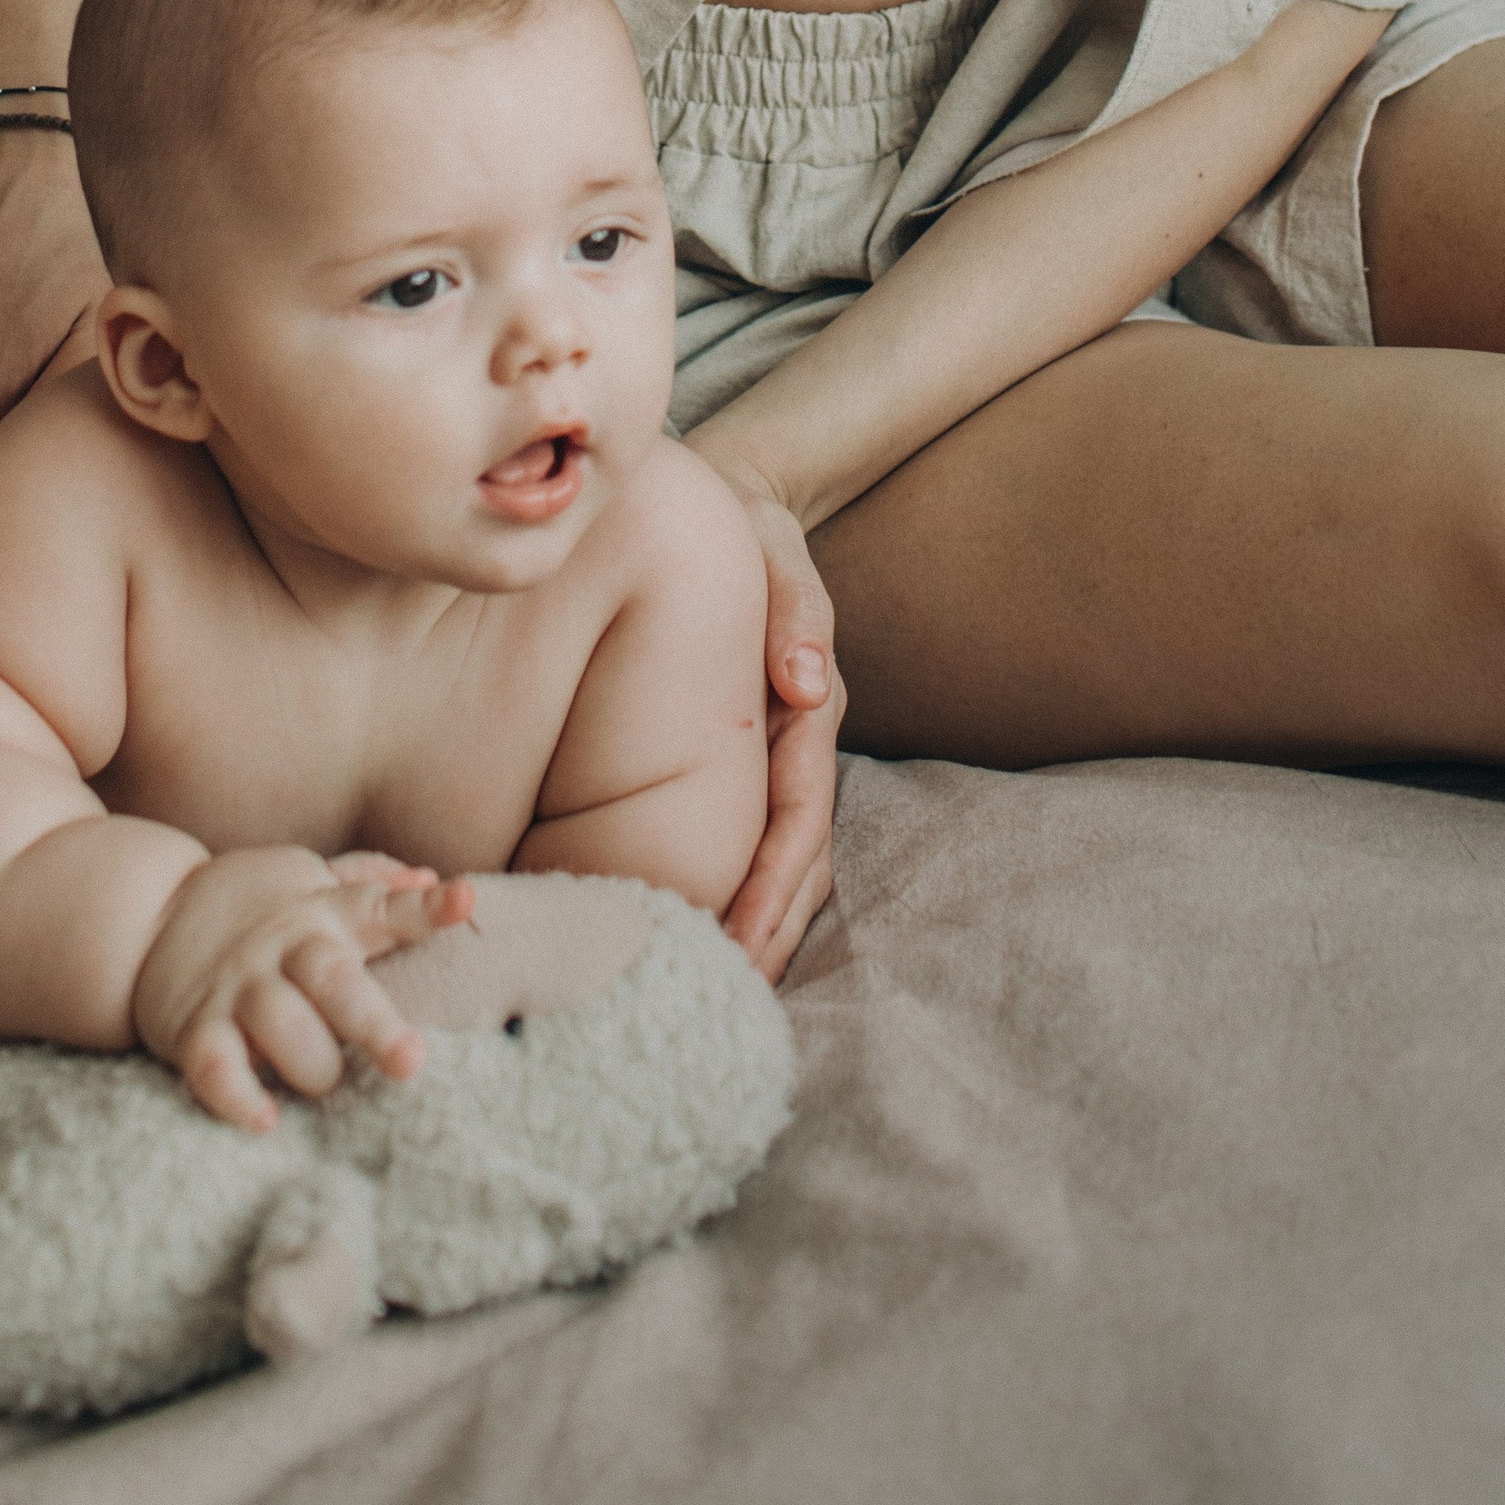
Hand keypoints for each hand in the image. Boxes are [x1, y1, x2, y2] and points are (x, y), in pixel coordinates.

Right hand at [132, 850, 474, 1131]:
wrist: (146, 912)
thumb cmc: (255, 906)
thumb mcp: (307, 881)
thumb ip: (367, 882)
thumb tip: (429, 878)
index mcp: (320, 912)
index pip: (379, 904)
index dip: (424, 907)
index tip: (466, 901)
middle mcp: (282, 948)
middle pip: (333, 980)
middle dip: (373, 1022)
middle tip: (411, 1061)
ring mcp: (237, 987)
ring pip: (281, 1028)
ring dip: (312, 1064)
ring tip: (326, 1081)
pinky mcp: (193, 1027)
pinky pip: (216, 1067)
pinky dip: (240, 1097)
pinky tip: (265, 1120)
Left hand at [687, 448, 843, 977]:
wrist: (736, 506)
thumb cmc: (747, 530)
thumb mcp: (776, 550)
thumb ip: (796, 610)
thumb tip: (807, 683)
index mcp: (809, 703)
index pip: (799, 813)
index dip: (773, 882)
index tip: (742, 939)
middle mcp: (801, 739)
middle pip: (798, 859)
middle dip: (767, 930)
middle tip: (723, 997)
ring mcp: (778, 752)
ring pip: (783, 861)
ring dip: (757, 927)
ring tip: (712, 990)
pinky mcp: (748, 755)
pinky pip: (751, 836)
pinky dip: (734, 891)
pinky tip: (695, 932)